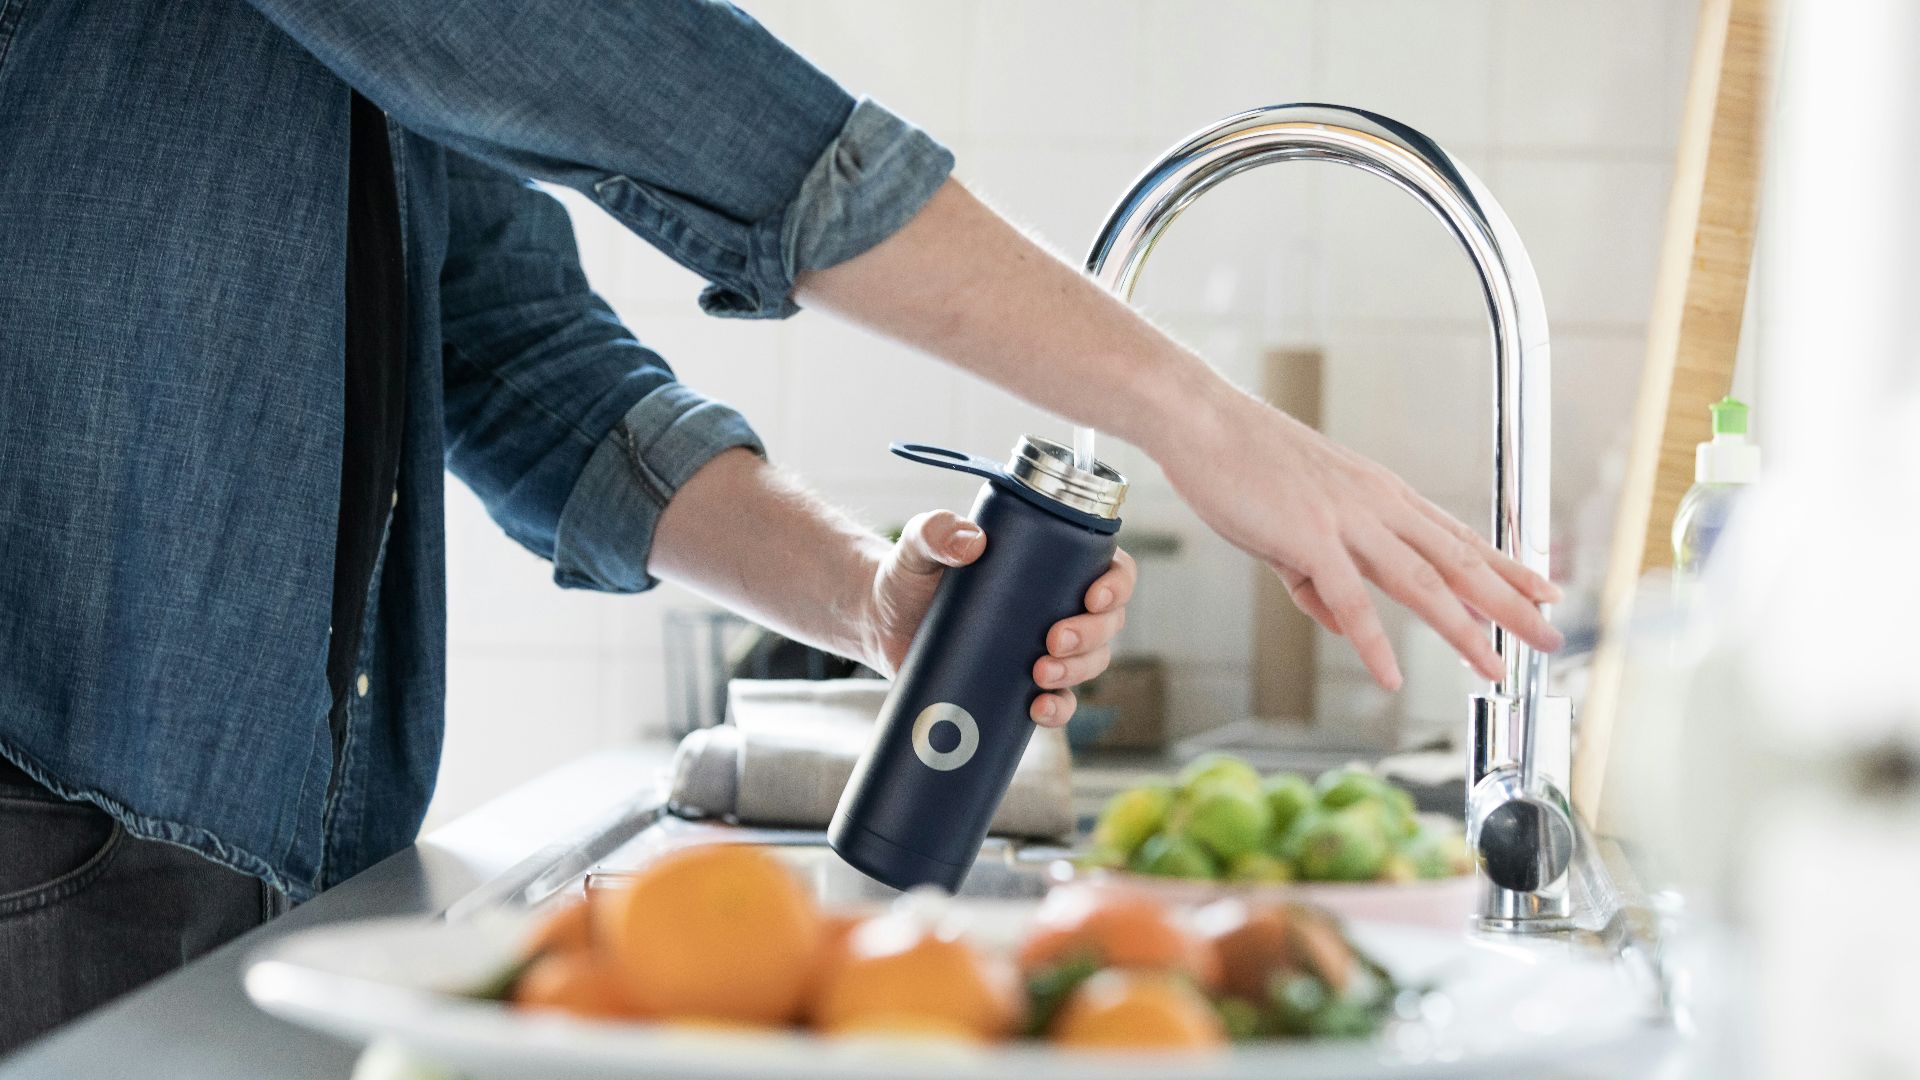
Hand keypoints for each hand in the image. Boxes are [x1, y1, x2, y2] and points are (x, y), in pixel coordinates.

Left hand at [859, 510, 1136, 727]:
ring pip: (1091, 663)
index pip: (1110, 568)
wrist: (881, 621)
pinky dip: (1058, 710)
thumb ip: (935, 531)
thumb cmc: (909, 573)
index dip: (1117, 585)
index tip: (1093, 597)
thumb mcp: (918, 545)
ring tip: (1039, 674)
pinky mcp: (1021, 685)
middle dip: (1092, 635)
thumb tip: (970, 542)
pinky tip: (1038, 710)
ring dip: (1078, 672)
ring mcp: (1043, 649)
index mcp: (1052, 563)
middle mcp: (1058, 606)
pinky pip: (1058, 702)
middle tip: (1053, 640)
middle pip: (1108, 623)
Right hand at [1157, 382, 1562, 689]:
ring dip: (1464, 628)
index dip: (1506, 567)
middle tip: (1551, 635)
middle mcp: (1378, 505)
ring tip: (1494, 667)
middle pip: (1459, 561)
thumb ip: (1318, 579)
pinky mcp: (1308, 537)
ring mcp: (1347, 519)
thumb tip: (1340, 624)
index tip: (1543, 589)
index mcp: (1380, 495)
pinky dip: (1372, 641)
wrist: (1203, 421)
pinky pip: (1349, 599)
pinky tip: (1391, 674)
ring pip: (1422, 582)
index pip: (1458, 536)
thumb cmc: (1242, 464)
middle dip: (1511, 602)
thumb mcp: (1292, 525)